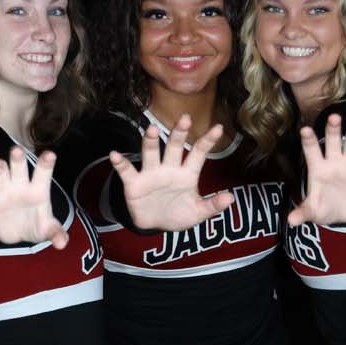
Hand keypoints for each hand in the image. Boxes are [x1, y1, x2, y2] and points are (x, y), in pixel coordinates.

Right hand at [0, 147, 68, 248]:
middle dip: (17, 157)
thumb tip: (62, 243)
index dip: (46, 163)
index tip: (50, 155)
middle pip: (18, 165)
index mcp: (38, 189)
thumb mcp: (47, 230)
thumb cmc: (36, 225)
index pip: (43, 173)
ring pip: (0, 170)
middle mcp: (20, 184)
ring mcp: (4, 187)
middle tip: (16, 151)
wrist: (16, 233)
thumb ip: (55, 233)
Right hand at [111, 114, 234, 230]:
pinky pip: (126, 171)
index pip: (199, 154)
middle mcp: (169, 169)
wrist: (155, 226)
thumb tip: (230, 199)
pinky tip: (115, 155)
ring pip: (151, 153)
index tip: (219, 128)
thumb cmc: (178, 214)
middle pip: (175, 147)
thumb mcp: (198, 213)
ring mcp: (151, 174)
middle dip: (179, 133)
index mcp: (187, 174)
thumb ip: (212, 206)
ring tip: (152, 129)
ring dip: (151, 141)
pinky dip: (120, 163)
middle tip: (184, 118)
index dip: (207, 141)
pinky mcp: (134, 184)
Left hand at [287, 114, 345, 226]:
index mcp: (318, 168)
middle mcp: (334, 163)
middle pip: (333, 142)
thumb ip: (303, 212)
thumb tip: (291, 221)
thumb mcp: (312, 211)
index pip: (312, 151)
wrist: (341, 215)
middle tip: (334, 117)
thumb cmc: (323, 208)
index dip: (309, 141)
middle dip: (333, 130)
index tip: (305, 129)